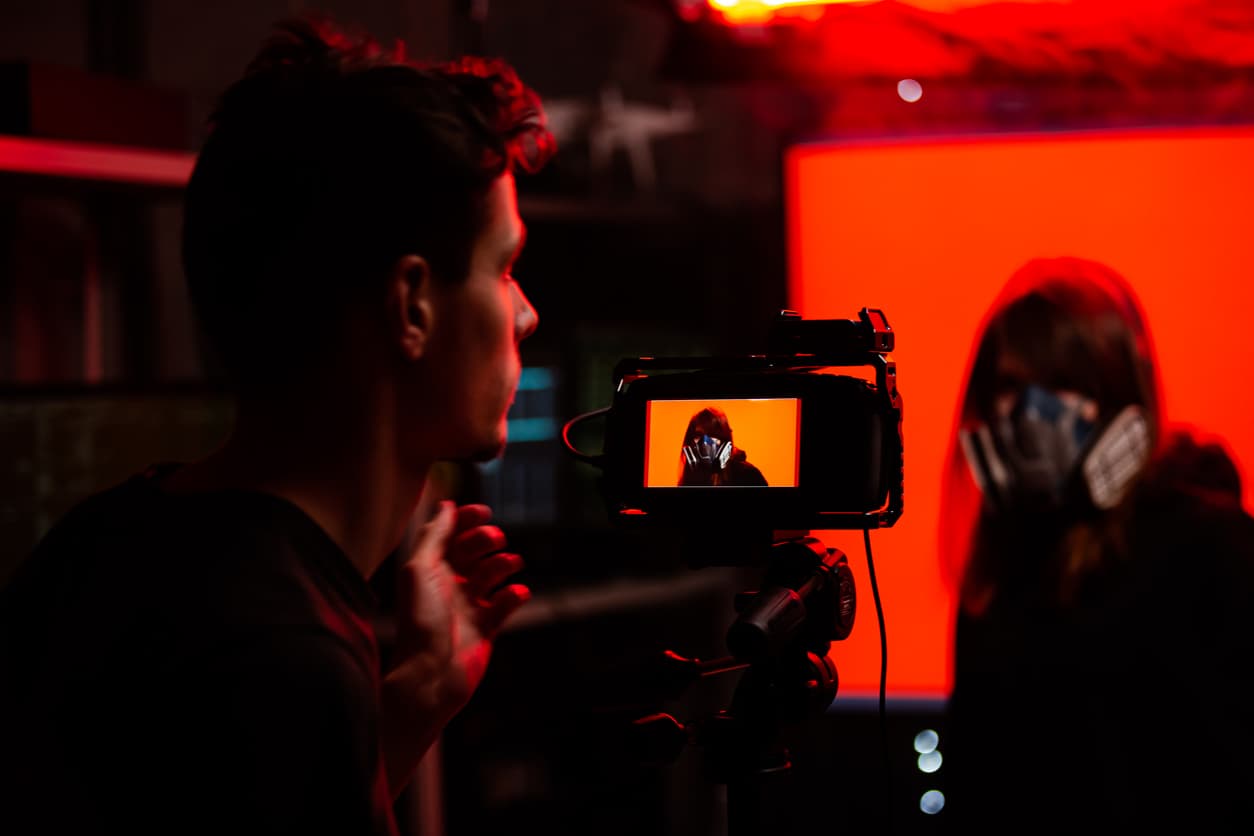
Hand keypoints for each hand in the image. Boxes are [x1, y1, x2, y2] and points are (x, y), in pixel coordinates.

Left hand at [381, 501, 528, 790]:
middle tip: (496, 540)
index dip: (467, 520)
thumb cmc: (420, 622)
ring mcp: (468, 606)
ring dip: (505, 563)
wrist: (429, 675)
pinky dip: (515, 594)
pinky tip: (517, 593)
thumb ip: (434, 535)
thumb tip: (446, 505)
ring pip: (493, 574)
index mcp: (429, 569)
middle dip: (487, 540)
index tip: (484, 513)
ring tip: (510, 564)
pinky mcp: (487, 628)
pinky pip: (507, 603)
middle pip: (474, 550)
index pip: (450, 535)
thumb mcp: (420, 569)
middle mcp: (448, 585)